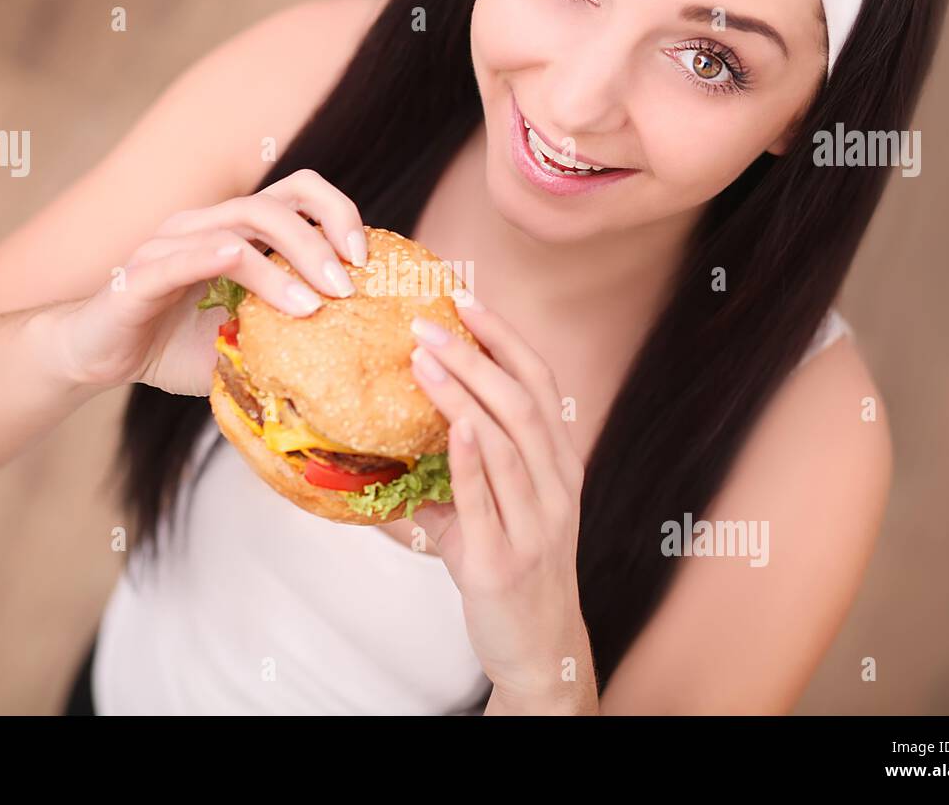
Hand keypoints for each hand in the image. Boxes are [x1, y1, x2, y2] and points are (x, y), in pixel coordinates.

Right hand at [51, 169, 367, 395]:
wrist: (97, 356)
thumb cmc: (173, 345)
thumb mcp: (244, 340)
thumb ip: (287, 335)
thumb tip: (351, 355)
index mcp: (233, 229)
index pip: (295, 193)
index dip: (336, 212)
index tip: (366, 258)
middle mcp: (202, 224)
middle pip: (273, 204)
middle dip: (320, 239)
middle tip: (348, 285)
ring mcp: (169, 245)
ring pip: (235, 230)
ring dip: (282, 264)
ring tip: (313, 303)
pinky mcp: (138, 277)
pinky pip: (181, 258)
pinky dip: (214, 257)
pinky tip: (240, 265)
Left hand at [409, 292, 597, 714]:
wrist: (538, 650)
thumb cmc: (513, 572)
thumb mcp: (497, 513)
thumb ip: (457, 471)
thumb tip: (390, 435)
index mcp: (559, 466)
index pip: (540, 384)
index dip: (505, 338)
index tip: (468, 299)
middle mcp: (557, 487)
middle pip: (523, 401)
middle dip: (477, 353)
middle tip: (431, 319)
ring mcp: (536, 524)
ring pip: (507, 441)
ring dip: (465, 392)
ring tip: (424, 356)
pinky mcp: (504, 561)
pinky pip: (488, 500)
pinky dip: (472, 458)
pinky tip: (453, 424)